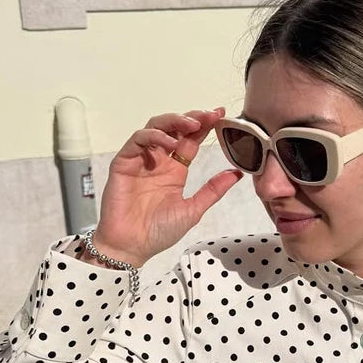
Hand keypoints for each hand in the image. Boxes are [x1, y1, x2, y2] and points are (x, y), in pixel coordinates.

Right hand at [92, 106, 244, 266]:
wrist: (132, 246)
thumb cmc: (159, 232)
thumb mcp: (193, 210)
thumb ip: (213, 191)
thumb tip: (238, 174)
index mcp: (175, 170)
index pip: (191, 140)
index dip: (205, 126)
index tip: (220, 115)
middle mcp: (159, 161)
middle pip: (175, 128)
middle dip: (193, 118)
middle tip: (210, 115)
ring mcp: (141, 159)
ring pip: (156, 127)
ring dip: (174, 121)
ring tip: (193, 124)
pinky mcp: (124, 162)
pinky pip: (138, 140)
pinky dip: (153, 136)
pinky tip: (168, 141)